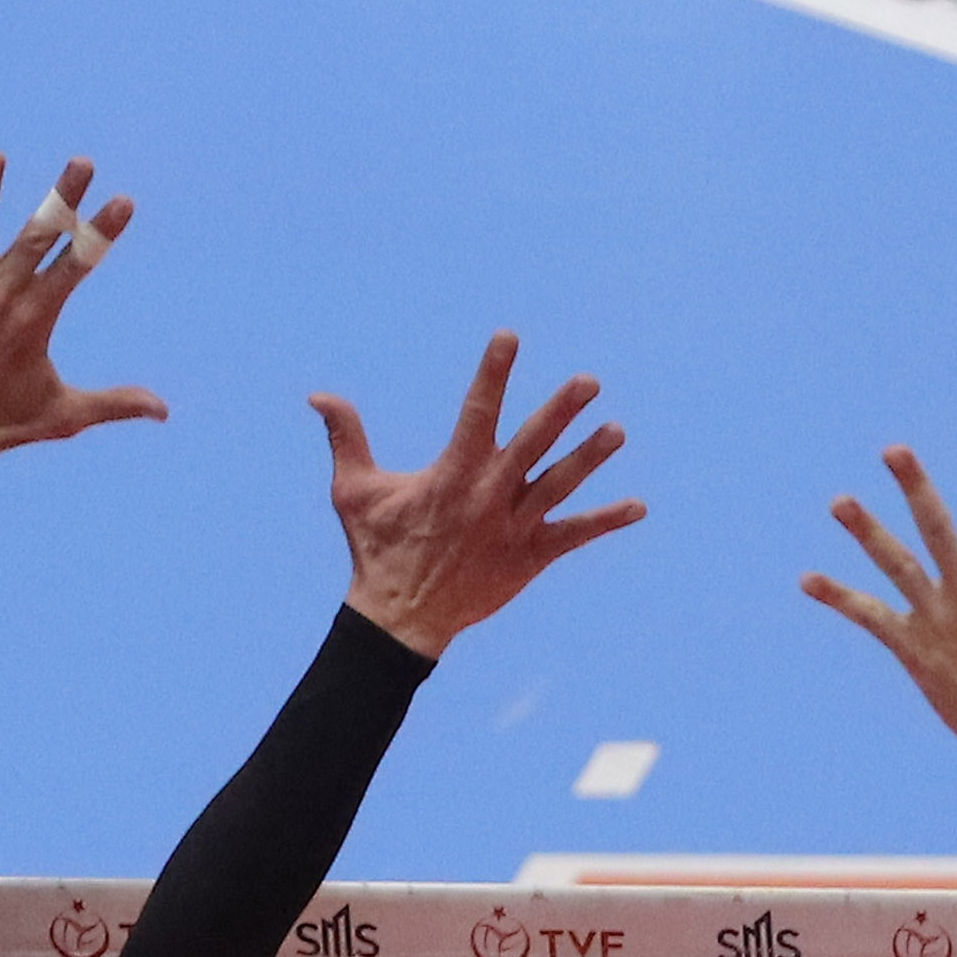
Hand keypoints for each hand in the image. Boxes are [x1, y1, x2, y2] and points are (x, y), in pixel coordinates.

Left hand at [0, 155, 167, 482]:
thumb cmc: (0, 426)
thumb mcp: (65, 416)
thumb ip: (115, 404)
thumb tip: (164, 410)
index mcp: (35, 320)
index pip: (76, 266)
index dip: (102, 232)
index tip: (123, 200)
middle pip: (35, 237)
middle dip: (60, 198)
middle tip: (81, 162)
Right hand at [313, 335, 640, 653]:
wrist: (400, 619)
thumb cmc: (377, 548)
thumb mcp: (355, 492)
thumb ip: (345, 438)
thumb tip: (318, 396)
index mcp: (452, 473)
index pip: (477, 411)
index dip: (493, 372)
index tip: (509, 336)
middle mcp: (488, 495)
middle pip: (531, 445)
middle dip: (561, 412)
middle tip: (589, 382)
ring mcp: (513, 527)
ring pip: (558, 485)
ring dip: (589, 458)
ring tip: (617, 431)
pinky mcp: (529, 558)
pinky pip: (573, 536)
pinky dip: (605, 522)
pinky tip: (638, 507)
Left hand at [804, 433, 956, 768]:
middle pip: (935, 527)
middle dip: (914, 486)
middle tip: (893, 451)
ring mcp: (935, 622)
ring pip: (894, 566)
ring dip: (866, 532)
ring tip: (839, 501)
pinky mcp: (913, 650)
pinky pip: (870, 619)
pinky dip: (839, 598)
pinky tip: (808, 580)